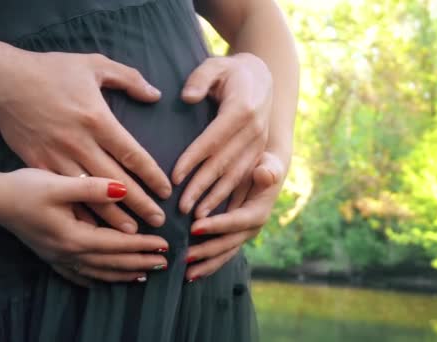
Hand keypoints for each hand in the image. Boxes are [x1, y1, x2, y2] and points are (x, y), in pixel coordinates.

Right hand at [0, 52, 171, 230]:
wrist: (2, 81)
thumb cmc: (49, 70)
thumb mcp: (92, 64)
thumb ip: (127, 78)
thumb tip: (154, 94)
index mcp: (96, 120)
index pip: (132, 155)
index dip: (152, 176)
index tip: (166, 191)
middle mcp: (79, 144)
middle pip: (116, 183)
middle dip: (140, 204)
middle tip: (159, 221)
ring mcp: (57, 158)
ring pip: (90, 195)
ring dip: (113, 217)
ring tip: (133, 235)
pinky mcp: (39, 165)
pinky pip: (64, 193)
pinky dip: (80, 212)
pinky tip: (93, 227)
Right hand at [0, 169, 169, 284]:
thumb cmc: (25, 189)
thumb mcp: (59, 184)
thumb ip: (93, 188)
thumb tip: (123, 189)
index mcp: (74, 236)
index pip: (117, 244)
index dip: (142, 245)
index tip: (164, 245)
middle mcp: (68, 252)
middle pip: (111, 263)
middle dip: (139, 263)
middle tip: (164, 264)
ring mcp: (57, 257)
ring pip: (97, 272)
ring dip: (122, 274)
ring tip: (143, 276)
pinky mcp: (49, 255)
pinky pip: (77, 275)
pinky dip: (94, 279)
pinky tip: (100, 283)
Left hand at [173, 53, 272, 217]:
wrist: (261, 77)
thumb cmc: (230, 72)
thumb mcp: (214, 65)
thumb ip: (200, 78)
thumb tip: (188, 97)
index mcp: (242, 109)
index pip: (213, 139)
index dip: (193, 160)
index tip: (175, 178)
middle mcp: (254, 130)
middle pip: (224, 164)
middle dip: (202, 188)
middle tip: (182, 209)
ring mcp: (259, 144)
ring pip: (236, 176)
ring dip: (216, 198)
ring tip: (197, 218)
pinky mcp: (259, 153)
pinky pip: (245, 179)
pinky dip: (231, 198)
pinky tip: (216, 214)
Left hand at [184, 153, 284, 280]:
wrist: (267, 173)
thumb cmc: (265, 166)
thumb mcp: (270, 165)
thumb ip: (268, 170)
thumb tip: (264, 173)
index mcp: (258, 213)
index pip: (236, 221)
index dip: (216, 225)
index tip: (194, 227)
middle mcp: (250, 229)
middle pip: (227, 243)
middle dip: (206, 251)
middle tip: (185, 255)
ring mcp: (241, 235)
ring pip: (223, 254)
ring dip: (205, 265)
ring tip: (187, 275)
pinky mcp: (233, 237)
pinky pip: (220, 254)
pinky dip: (207, 264)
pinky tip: (191, 274)